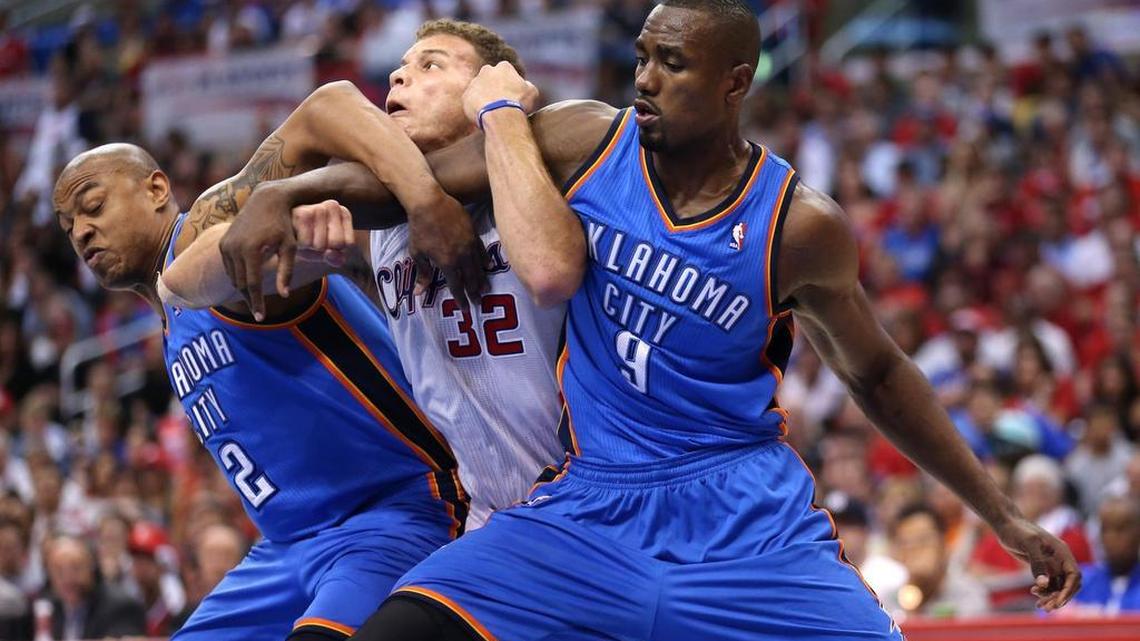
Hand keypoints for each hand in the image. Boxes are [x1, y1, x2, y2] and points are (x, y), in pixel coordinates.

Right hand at [218, 184, 295, 319]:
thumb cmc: (283, 224)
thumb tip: (284, 295)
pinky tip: (247, 286)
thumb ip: (286, 271)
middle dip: (249, 300)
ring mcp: (225, 245)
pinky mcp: (222, 243)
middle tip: (258, 314)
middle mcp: (234, 248)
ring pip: (233, 277)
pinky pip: (229, 267)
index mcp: (250, 250)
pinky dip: (237, 278)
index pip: (252, 284)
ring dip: (243, 290)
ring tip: (255, 302)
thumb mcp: (290, 247)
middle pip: (240, 283)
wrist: (266, 200)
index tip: (261, 317)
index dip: (257, 302)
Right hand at [292, 200, 354, 266]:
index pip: (348, 243)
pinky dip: (300, 246)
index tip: (325, 240)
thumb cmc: (306, 238)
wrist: (280, 230)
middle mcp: (332, 205)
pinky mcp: (301, 213)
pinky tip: (293, 234)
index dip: (335, 250)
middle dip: (323, 248)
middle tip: (311, 238)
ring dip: (310, 247)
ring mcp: (317, 208)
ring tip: (301, 235)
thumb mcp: (324, 250)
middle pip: (337, 243)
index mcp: (343, 212)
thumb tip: (332, 255)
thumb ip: (334, 257)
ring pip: (321, 245)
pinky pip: (307, 243)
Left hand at [407, 192, 487, 307]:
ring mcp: (470, 245)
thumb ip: (423, 274)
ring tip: (486, 289)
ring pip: (479, 267)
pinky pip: (482, 251)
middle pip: (471, 279)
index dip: (461, 299)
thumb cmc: (420, 229)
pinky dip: (485, 260)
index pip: (457, 287)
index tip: (466, 309)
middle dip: (474, 293)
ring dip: (482, 280)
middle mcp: (462, 257)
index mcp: (448, 264)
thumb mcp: (417, 253)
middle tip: (479, 303)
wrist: (430, 202)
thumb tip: (419, 294)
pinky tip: (489, 267)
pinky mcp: (474, 234)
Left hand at [461, 61, 538, 124]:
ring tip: (492, 112)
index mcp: (504, 67)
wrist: (500, 117)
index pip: (506, 72)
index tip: (512, 95)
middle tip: (500, 102)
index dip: (509, 84)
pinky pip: (471, 102)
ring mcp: (474, 82)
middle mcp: (487, 70)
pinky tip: (484, 116)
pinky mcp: (466, 96)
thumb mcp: (532, 92)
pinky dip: (476, 108)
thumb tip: (524, 85)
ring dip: (484, 98)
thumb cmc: (518, 104)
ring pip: (479, 90)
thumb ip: (527, 85)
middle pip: (490, 78)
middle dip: (494, 87)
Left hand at [995, 517, 1080, 610]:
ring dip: (1052, 597)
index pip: (1074, 575)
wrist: (1006, 524)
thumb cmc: (1017, 530)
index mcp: (1062, 552)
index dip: (1069, 590)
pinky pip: (1049, 584)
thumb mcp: (1028, 543)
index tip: (1058, 601)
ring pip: (1058, 586)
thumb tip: (1043, 584)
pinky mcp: (1042, 567)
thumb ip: (1037, 563)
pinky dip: (1045, 592)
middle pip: (1068, 584)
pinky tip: (1034, 594)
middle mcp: (1060, 559)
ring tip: (1040, 605)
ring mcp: (1051, 564)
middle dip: (1060, 597)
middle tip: (1047, 608)